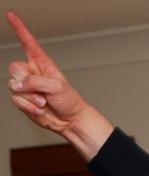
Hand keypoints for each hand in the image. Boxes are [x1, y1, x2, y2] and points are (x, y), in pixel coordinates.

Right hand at [6, 11, 112, 157]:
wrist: (70, 120)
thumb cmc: (70, 101)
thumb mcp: (57, 86)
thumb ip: (36, 81)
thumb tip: (18, 84)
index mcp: (42, 64)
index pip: (28, 43)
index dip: (19, 29)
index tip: (11, 15)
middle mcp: (32, 73)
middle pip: (14, 68)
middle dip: (26, 81)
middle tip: (41, 91)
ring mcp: (26, 87)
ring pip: (13, 86)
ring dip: (29, 96)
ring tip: (44, 101)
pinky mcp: (23, 99)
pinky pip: (16, 100)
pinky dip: (28, 106)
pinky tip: (40, 108)